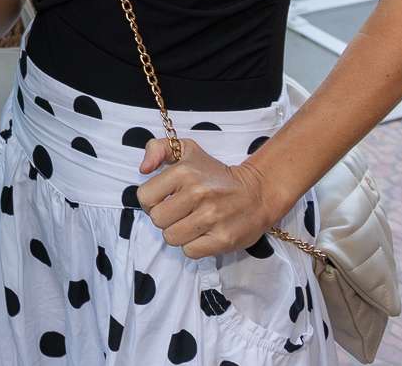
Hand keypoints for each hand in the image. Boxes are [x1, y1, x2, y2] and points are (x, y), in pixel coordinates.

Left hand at [135, 138, 284, 258]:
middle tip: (179, 213)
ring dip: (177, 233)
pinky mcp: (223, 239)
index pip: (145, 197)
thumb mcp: (186, 150)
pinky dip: (192, 246)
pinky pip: (189, 252)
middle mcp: (198, 193)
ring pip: (171, 238)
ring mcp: (211, 218)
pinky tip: (202, 234)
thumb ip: (157, 149)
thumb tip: (143, 168)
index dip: (150, 201)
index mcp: (185, 172)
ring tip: (191, 223)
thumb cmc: (216, 174)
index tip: (163, 200)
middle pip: (157, 220)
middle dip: (164, 218)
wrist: (258, 192)